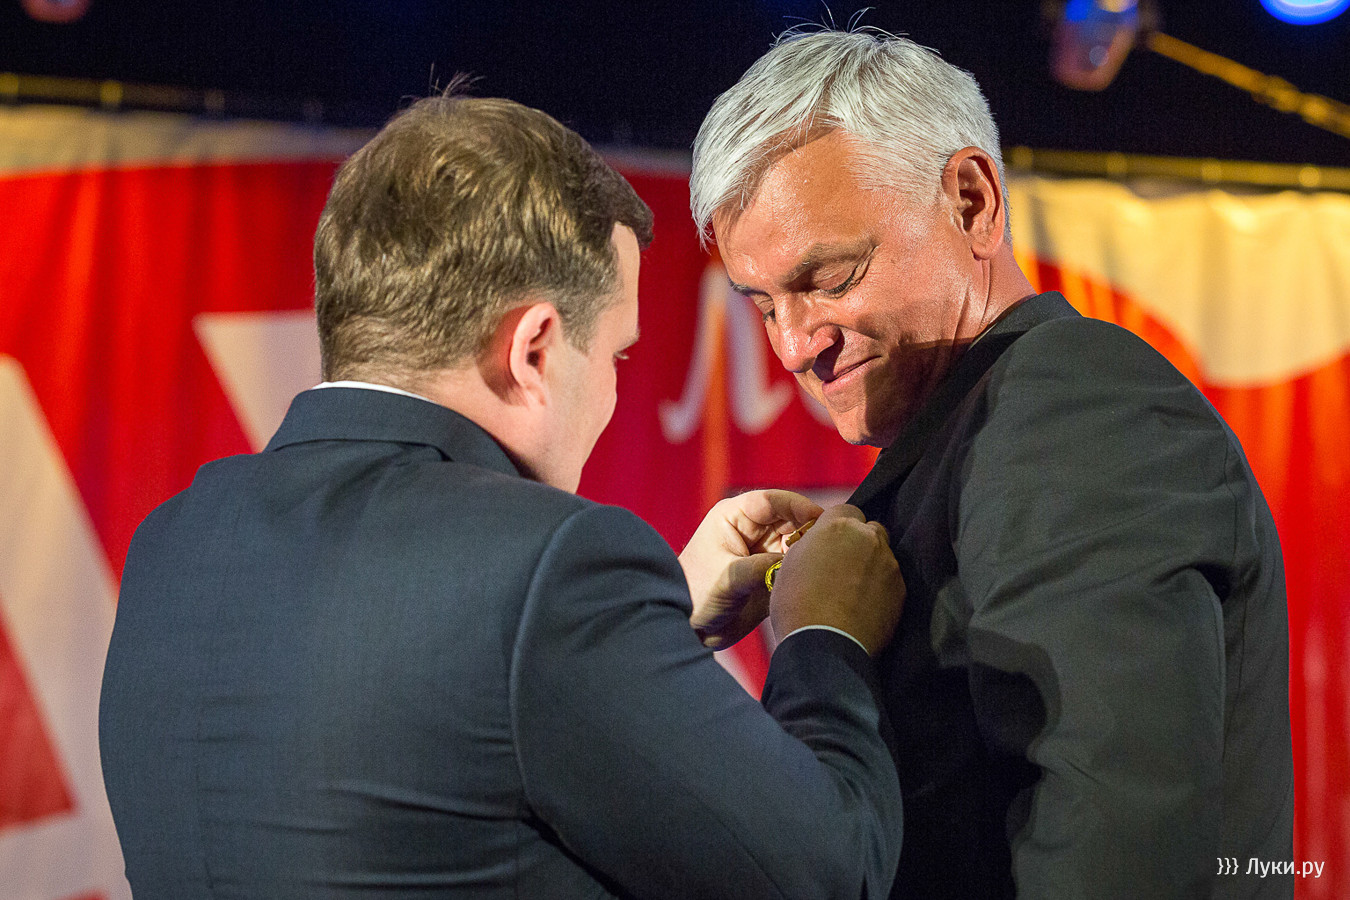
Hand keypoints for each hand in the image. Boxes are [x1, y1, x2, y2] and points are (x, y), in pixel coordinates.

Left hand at [679, 490, 822, 648]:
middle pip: (792, 520)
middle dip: (810, 533)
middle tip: (828, 550)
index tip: (821, 520)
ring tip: (823, 568)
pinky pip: (797, 566)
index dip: (799, 507)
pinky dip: (807, 571)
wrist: (690, 629)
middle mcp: (752, 529)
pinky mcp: (772, 573)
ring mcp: (763, 551)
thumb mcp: (729, 579)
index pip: (772, 501)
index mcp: (734, 516)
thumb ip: (764, 568)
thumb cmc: (697, 596)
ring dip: (811, 553)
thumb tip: (801, 562)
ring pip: (798, 543)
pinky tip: (817, 580)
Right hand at [769, 504, 903, 655]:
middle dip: (859, 541)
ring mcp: (888, 563)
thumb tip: (821, 545)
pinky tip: (864, 606)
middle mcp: (868, 538)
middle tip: (842, 565)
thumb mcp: (790, 564)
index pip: (846, 509)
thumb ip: (812, 545)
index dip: (837, 526)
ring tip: (852, 590)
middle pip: (870, 529)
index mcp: (837, 526)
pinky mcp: (901, 589)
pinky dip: (880, 588)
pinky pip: (891, 579)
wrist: (824, 644)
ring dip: (871, 565)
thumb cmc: (797, 605)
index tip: (830, 543)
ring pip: (882, 554)